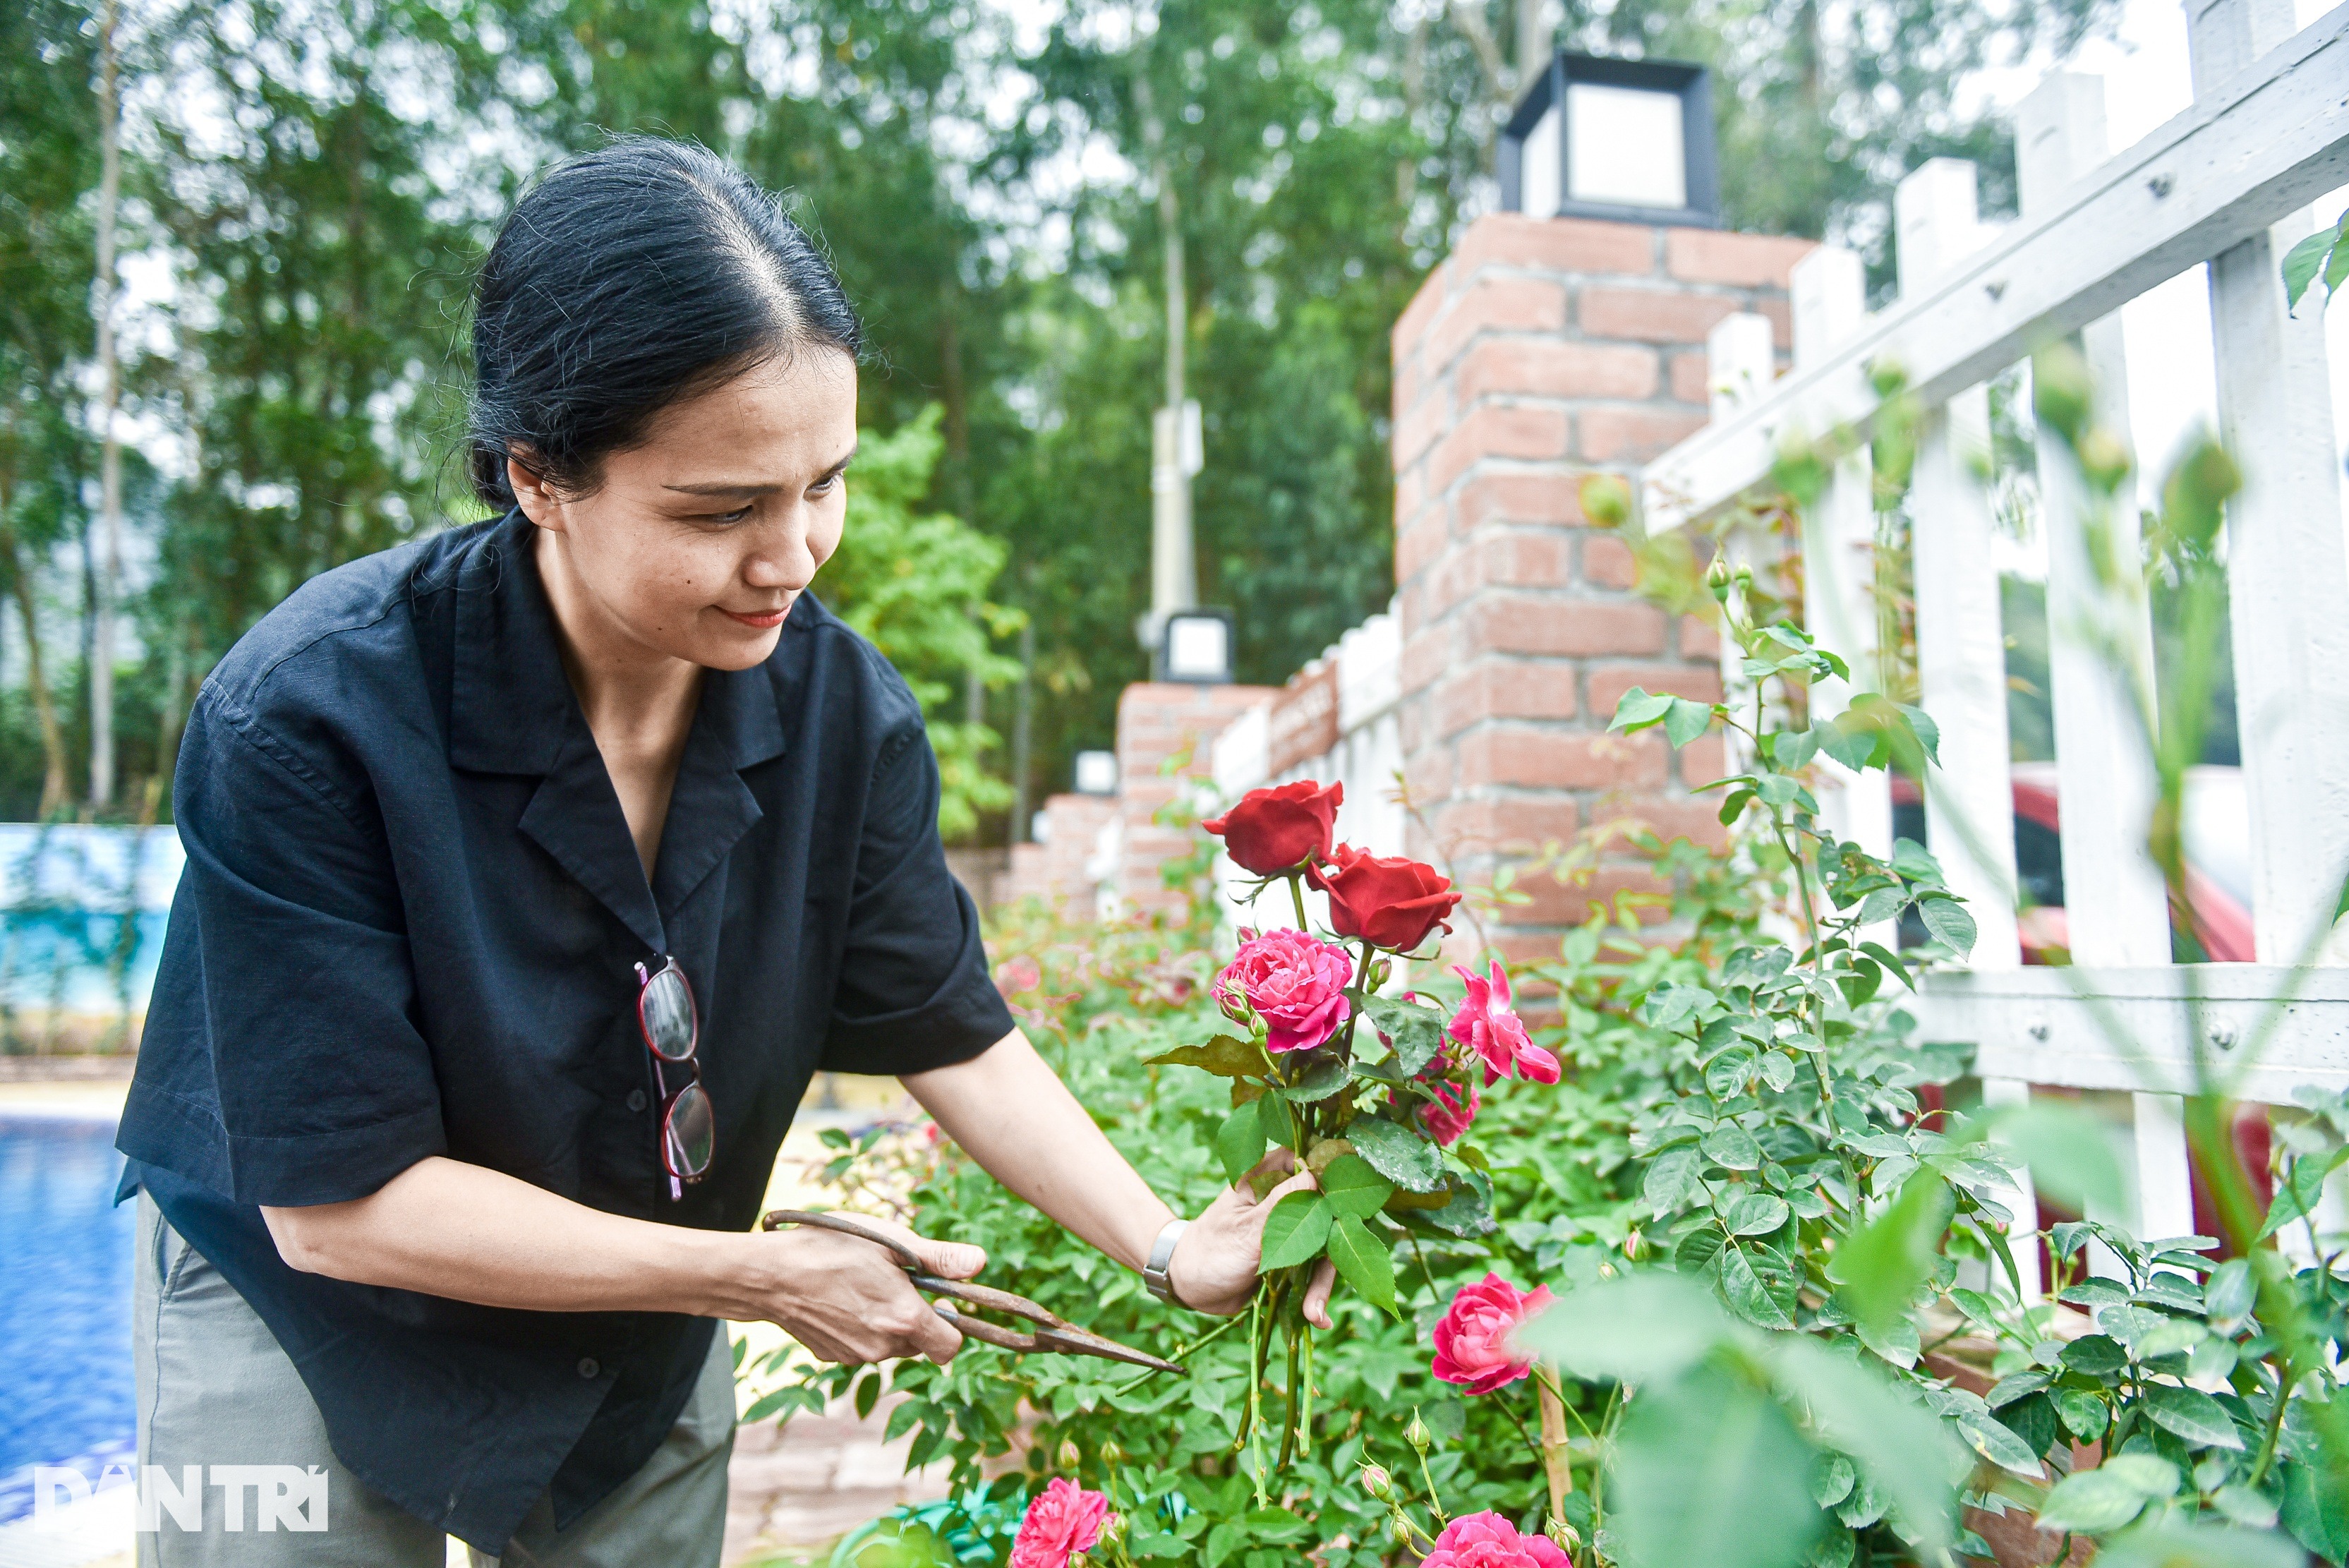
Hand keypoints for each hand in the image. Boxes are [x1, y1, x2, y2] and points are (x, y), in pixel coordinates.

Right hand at [735, 1215, 985, 1365]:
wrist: (770, 1275)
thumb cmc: (831, 1248)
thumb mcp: (891, 1241)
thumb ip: (940, 1258)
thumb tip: (980, 1263)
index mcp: (904, 1319)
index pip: (951, 1346)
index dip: (951, 1325)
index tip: (936, 1300)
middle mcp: (882, 1347)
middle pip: (920, 1344)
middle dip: (915, 1319)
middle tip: (893, 1282)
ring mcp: (854, 1356)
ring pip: (889, 1345)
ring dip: (886, 1323)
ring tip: (862, 1285)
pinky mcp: (831, 1357)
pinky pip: (859, 1346)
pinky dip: (858, 1328)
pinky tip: (839, 1299)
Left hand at [1164, 1149, 1337, 1327]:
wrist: (1190, 1286)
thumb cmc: (1211, 1250)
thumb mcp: (1247, 1230)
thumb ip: (1282, 1206)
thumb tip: (1316, 1176)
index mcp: (1269, 1174)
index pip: (1313, 1166)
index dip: (1335, 1187)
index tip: (1349, 1215)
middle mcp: (1284, 1194)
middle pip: (1327, 1214)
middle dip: (1330, 1254)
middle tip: (1323, 1287)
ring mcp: (1291, 1225)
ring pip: (1324, 1246)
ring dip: (1322, 1283)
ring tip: (1315, 1314)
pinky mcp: (1292, 1253)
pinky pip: (1314, 1269)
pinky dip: (1315, 1293)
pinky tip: (1317, 1318)